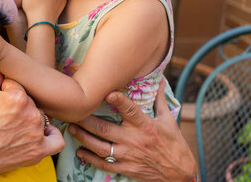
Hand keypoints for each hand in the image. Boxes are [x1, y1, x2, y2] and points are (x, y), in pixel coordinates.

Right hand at [0, 68, 64, 181]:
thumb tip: (0, 65)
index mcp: (17, 96)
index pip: (16, 84)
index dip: (5, 91)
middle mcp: (31, 112)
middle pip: (29, 100)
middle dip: (18, 104)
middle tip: (3, 116)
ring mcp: (37, 132)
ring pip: (40, 115)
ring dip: (30, 118)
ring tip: (14, 127)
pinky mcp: (40, 150)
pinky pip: (56, 139)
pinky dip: (50, 135)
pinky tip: (40, 133)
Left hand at [68, 79, 196, 181]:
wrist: (181, 175)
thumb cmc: (175, 145)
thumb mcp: (169, 121)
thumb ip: (160, 101)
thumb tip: (159, 81)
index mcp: (145, 126)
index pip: (130, 111)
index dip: (119, 102)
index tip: (107, 93)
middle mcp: (134, 140)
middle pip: (105, 129)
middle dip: (86, 120)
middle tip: (73, 112)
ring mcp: (128, 155)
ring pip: (100, 146)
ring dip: (83, 137)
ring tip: (72, 129)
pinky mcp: (125, 168)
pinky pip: (104, 164)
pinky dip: (90, 158)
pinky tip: (80, 151)